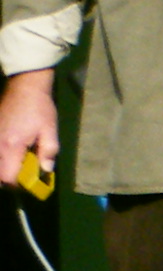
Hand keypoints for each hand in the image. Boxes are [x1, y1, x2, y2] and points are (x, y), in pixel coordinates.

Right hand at [0, 69, 56, 190]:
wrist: (24, 86)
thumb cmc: (39, 108)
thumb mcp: (49, 129)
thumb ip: (48, 151)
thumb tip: (46, 169)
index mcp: (11, 146)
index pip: (7, 177)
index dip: (18, 184)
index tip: (29, 181)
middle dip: (10, 176)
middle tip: (24, 171)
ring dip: (5, 165)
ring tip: (19, 161)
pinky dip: (2, 156)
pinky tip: (12, 150)